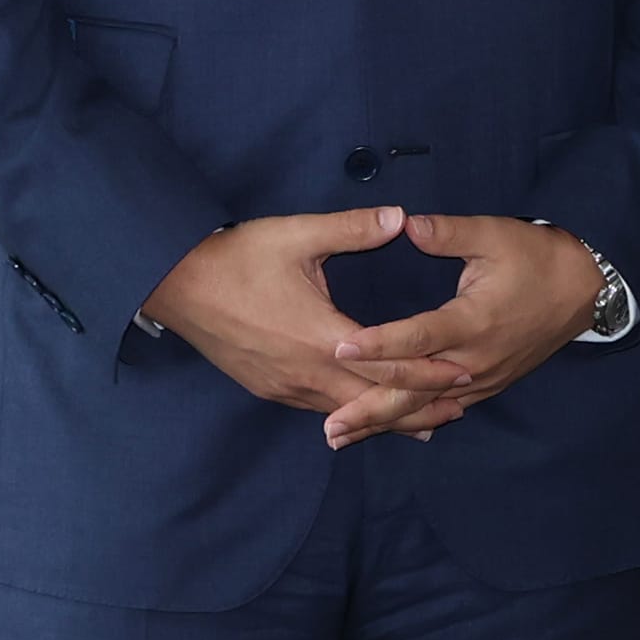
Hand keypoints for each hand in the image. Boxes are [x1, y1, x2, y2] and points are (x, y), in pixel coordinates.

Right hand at [135, 208, 466, 449]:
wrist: (175, 284)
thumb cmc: (237, 257)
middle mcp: (305, 374)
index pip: (386, 366)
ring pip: (344, 414)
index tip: (464, 375)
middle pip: (371, 405)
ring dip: (384, 417)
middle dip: (416, 409)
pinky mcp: (268, 388)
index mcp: (320, 338)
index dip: (427, 373)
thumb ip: (352, 229)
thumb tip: (400, 216)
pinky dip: (351, 413)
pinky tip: (365, 413)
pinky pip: (319, 409)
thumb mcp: (297, 234)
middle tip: (457, 412)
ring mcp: (284, 387)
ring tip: (426, 423)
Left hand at [326, 214, 605, 424]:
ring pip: (426, 406)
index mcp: (473, 321)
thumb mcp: (494, 234)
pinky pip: (445, 407)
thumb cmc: (537, 257)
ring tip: (343, 436)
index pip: (416, 339)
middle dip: (369, 406)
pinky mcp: (490, 383)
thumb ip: (448, 232)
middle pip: (414, 389)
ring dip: (384, 422)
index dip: (377, 344)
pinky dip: (413, 419)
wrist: (583, 287)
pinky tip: (387, 428)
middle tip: (328, 424)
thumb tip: (405, 224)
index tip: (339, 348)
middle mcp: (475, 359)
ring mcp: (483, 377)